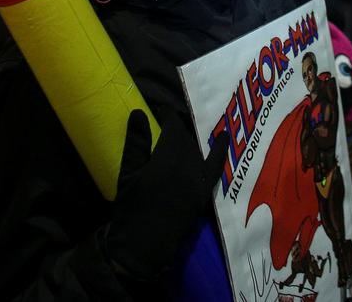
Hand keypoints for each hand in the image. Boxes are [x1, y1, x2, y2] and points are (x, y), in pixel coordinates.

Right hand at [101, 110, 226, 280]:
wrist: (144, 244)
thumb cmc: (131, 208)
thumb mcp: (128, 173)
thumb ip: (136, 142)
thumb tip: (138, 112)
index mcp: (167, 160)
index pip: (173, 127)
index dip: (167, 114)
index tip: (159, 108)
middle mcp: (187, 167)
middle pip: (186, 138)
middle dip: (177, 126)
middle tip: (167, 120)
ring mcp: (198, 181)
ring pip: (197, 150)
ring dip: (190, 138)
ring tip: (182, 131)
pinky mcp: (203, 193)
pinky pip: (215, 167)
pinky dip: (219, 152)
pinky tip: (223, 138)